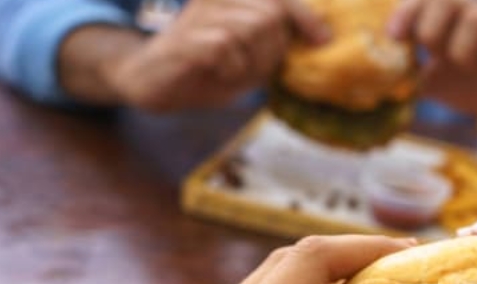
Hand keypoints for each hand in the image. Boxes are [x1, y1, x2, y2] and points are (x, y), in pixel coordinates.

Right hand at [105, 0, 328, 110]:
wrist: (154, 83)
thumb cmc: (206, 71)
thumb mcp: (250, 59)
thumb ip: (277, 46)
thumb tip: (320, 37)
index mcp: (233, 1)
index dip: (305, 17)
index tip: (322, 40)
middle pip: (271, 14)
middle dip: (272, 49)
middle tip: (253, 68)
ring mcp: (200, 13)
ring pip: (253, 26)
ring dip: (252, 60)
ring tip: (234, 72)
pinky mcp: (186, 35)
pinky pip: (226, 45)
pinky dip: (230, 68)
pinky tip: (219, 73)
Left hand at [388, 0, 476, 125]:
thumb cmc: (474, 85)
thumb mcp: (438, 84)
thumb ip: (414, 78)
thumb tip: (387, 82)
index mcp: (447, 21)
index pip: (422, 3)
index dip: (406, 14)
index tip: (395, 37)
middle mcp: (470, 15)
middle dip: (431, 26)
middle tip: (431, 51)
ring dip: (463, 44)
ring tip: (464, 64)